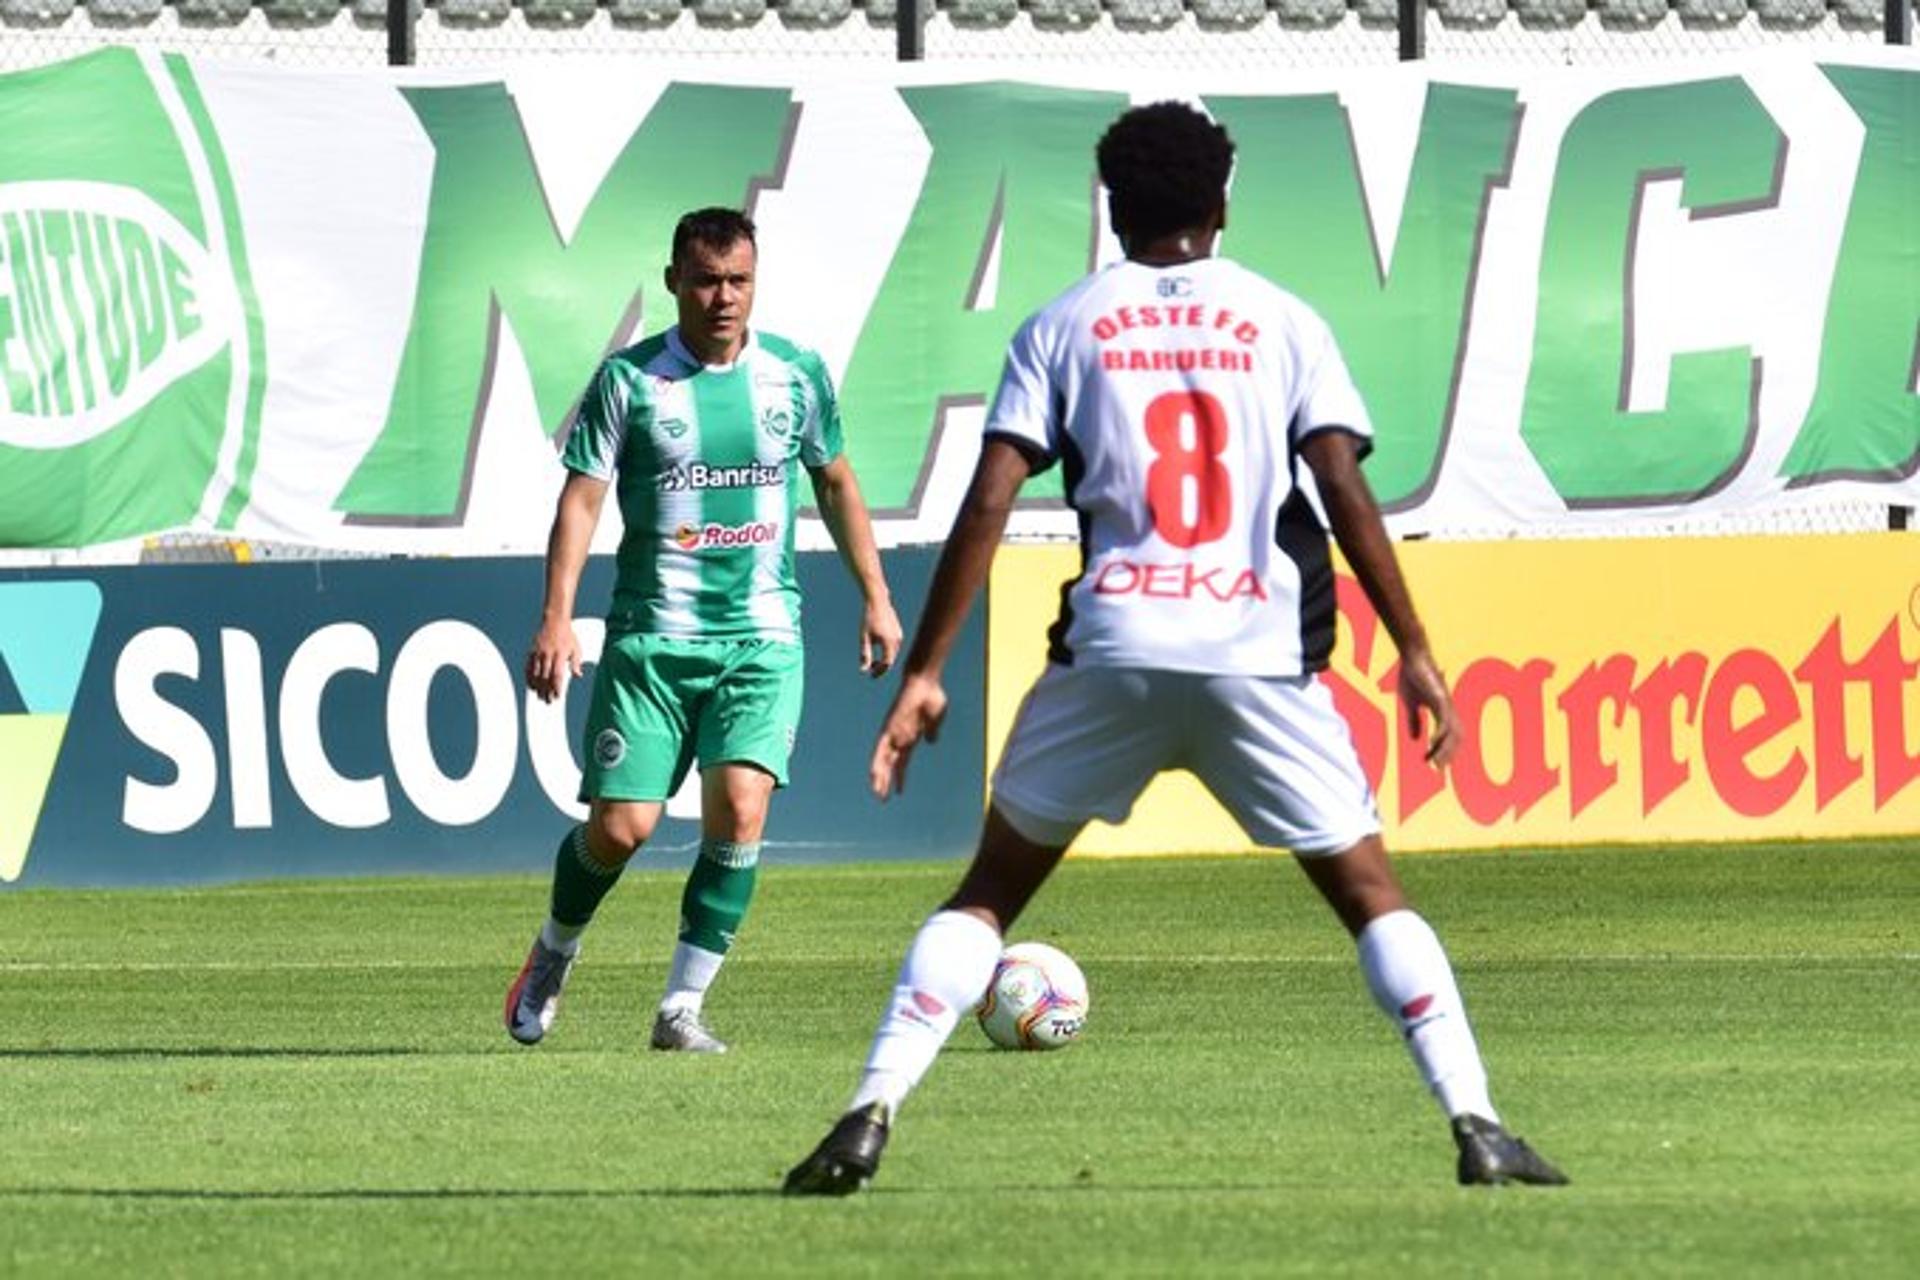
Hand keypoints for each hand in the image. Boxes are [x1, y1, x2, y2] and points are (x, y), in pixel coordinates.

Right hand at [525, 619, 582, 703]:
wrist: (555, 621)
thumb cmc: (568, 636)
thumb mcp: (576, 648)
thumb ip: (576, 663)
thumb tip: (578, 675)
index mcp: (559, 655)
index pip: (557, 675)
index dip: (556, 687)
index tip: (557, 697)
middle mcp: (547, 655)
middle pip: (545, 677)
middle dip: (546, 691)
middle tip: (548, 701)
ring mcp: (538, 654)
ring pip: (536, 674)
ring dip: (538, 687)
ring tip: (540, 697)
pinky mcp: (532, 652)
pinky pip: (528, 668)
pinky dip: (529, 678)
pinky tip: (531, 687)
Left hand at [860, 598, 903, 677]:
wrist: (878, 601)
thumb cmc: (868, 619)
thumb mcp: (864, 638)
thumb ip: (865, 654)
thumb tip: (863, 670)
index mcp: (888, 643)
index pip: (886, 664)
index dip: (879, 672)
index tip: (871, 676)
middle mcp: (897, 640)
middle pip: (891, 660)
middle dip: (882, 667)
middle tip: (871, 669)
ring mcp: (899, 636)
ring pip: (893, 653)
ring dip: (885, 659)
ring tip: (874, 661)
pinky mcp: (899, 632)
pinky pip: (895, 647)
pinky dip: (888, 652)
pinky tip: (879, 649)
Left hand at [870, 673, 946, 799]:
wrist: (924, 681)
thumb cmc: (931, 696)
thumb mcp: (936, 719)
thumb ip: (933, 731)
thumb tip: (932, 742)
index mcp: (910, 737)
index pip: (902, 762)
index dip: (900, 777)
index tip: (899, 792)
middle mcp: (899, 737)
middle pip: (890, 764)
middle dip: (886, 781)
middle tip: (881, 799)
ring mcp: (893, 733)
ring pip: (883, 760)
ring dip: (880, 777)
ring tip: (877, 793)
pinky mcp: (889, 728)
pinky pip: (881, 748)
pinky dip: (877, 762)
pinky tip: (874, 774)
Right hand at [1398, 647, 1458, 766]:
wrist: (1413, 656)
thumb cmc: (1412, 675)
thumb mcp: (1411, 703)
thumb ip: (1414, 721)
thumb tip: (1416, 740)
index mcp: (1442, 710)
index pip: (1449, 735)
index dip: (1444, 750)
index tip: (1433, 764)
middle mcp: (1448, 709)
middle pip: (1456, 737)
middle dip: (1448, 754)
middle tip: (1437, 769)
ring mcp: (1445, 704)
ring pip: (1452, 732)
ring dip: (1444, 749)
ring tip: (1435, 762)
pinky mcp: (1439, 698)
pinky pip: (1443, 720)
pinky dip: (1440, 734)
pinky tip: (1432, 743)